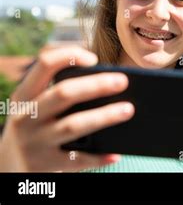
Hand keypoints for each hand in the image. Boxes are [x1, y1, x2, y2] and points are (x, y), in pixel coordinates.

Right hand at [0, 46, 134, 171]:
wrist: (7, 167)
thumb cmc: (34, 126)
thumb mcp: (34, 106)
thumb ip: (60, 92)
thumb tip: (109, 81)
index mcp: (25, 95)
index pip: (45, 64)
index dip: (70, 56)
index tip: (94, 58)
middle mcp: (26, 117)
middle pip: (64, 93)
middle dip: (96, 85)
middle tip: (123, 81)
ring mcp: (34, 143)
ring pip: (73, 126)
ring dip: (104, 116)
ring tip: (128, 110)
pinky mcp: (45, 166)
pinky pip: (77, 160)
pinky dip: (98, 157)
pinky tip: (116, 154)